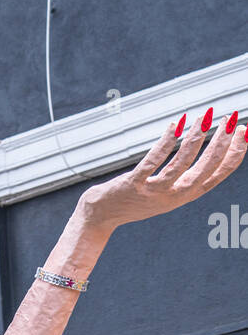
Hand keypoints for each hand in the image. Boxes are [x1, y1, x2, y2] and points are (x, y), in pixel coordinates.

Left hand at [81, 111, 245, 231]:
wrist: (101, 217)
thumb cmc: (134, 200)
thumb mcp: (165, 191)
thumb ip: (184, 176)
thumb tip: (203, 149)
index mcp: (184, 196)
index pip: (217, 175)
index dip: (234, 154)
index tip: (245, 132)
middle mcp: (173, 196)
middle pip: (205, 169)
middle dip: (221, 143)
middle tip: (233, 120)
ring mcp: (153, 192)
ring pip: (181, 164)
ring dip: (196, 139)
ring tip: (204, 117)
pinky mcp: (133, 185)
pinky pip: (153, 162)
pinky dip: (166, 142)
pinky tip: (175, 125)